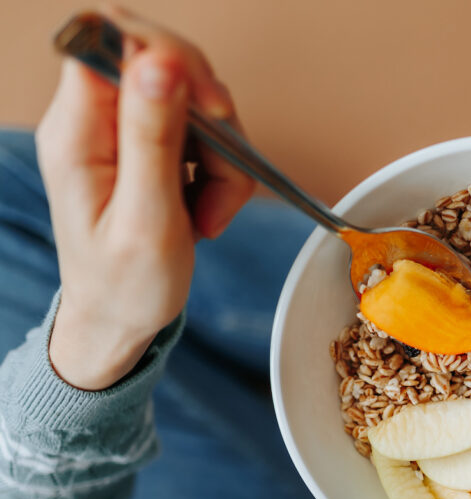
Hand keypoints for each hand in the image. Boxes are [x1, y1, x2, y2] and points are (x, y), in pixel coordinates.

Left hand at [37, 8, 254, 390]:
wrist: (119, 319)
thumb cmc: (128, 283)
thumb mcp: (148, 219)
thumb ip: (152, 138)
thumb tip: (158, 62)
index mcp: (77, 130)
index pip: (114, 40)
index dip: (170, 57)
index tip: (210, 108)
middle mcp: (93, 118)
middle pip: (165, 63)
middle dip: (212, 116)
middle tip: (225, 169)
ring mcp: (121, 129)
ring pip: (194, 99)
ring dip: (225, 154)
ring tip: (213, 211)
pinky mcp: (147, 144)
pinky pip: (201, 129)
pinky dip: (223, 167)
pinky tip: (209, 206)